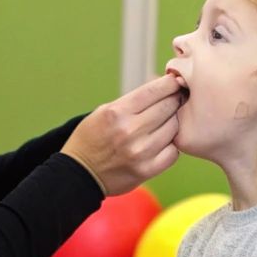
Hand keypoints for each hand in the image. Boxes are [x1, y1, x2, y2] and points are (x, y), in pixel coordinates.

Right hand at [60, 74, 184, 195]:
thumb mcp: (105, 111)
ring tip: (166, 123)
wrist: (79, 174)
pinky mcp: (146, 170)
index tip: (175, 82)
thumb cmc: (92, 138)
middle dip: (175, 100)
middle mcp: (129, 131)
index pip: (154, 90)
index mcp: (117, 112)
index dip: (170, 84)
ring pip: (174, 129)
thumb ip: (133, 100)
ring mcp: (139, 152)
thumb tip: (161, 84)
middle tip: (177, 100)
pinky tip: (163, 143)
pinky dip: (171, 146)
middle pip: (169, 107)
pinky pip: (173, 152)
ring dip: (174, 123)